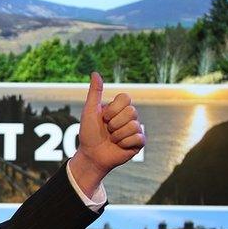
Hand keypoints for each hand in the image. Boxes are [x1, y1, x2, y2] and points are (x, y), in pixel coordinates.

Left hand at [70, 72, 145, 191]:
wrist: (91, 155)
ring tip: (111, 139)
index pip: (126, 98)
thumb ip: (95, 93)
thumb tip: (95, 73)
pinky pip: (137, 138)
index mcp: (119, 108)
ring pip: (134, 125)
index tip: (103, 117)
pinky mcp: (139, 142)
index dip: (113, 109)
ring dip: (117, 135)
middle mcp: (129, 117)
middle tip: (107, 130)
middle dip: (114, 123)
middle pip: (131, 111)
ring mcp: (135, 129)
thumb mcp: (90, 111)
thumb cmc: (88, 133)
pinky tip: (119, 146)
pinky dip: (124, 143)